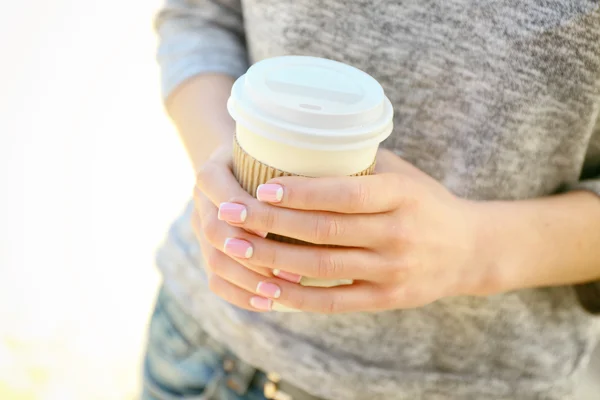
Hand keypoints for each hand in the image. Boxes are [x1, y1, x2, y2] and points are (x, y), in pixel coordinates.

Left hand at [195, 147, 493, 312]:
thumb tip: (302, 144)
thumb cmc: (425, 203)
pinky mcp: (387, 299)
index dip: (301, 192)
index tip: (262, 187)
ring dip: (274, 260)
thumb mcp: (402, 175)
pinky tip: (266, 290)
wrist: (471, 250)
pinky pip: (334, 302)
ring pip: (323, 268)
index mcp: (401, 195)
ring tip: (237, 249)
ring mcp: (392, 271)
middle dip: (272, 223)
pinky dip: (297, 297)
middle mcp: (398, 234)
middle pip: (325, 231)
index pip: (344, 194)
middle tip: (231, 216)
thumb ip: (358, 163)